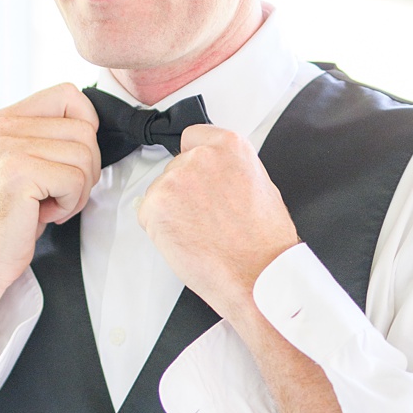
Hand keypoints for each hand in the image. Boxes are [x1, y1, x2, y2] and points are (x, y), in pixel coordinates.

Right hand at [0, 83, 101, 289]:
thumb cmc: (17, 212)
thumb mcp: (33, 162)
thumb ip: (53, 136)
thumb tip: (94, 124)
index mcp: (8, 117)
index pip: (70, 94)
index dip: (87, 127)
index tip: (71, 159)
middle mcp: (5, 125)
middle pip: (85, 131)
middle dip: (86, 169)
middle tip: (59, 192)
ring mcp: (9, 146)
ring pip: (84, 157)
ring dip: (78, 191)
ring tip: (48, 202)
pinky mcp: (18, 171)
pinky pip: (75, 181)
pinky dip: (69, 205)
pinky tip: (43, 213)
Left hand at [136, 124, 301, 318]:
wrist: (258, 275)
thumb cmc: (265, 243)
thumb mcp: (262, 188)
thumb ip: (232, 172)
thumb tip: (217, 177)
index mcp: (230, 147)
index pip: (193, 137)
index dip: (194, 161)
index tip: (197, 177)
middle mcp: (201, 157)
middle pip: (175, 167)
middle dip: (184, 192)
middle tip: (205, 219)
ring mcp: (175, 179)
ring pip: (160, 192)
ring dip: (172, 212)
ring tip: (200, 234)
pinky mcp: (156, 205)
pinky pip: (147, 214)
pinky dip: (160, 231)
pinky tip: (187, 242)